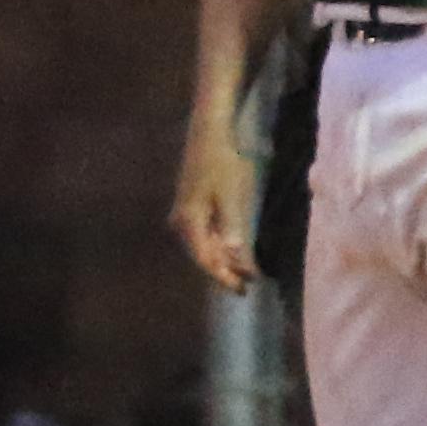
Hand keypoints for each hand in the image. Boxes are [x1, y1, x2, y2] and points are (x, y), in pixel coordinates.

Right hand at [170, 125, 257, 293]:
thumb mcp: (232, 195)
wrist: (208, 136)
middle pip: (203, 256)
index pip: (206, 260)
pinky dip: (219, 247)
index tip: (243, 289)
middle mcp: (181, 223)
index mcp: (189, 222)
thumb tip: (234, 254)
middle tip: (246, 288)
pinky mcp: (190, 210)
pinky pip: (204, 236)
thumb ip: (232, 226)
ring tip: (243, 275)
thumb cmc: (222, 164)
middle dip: (225, 272)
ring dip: (223, 261)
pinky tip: (232, 254)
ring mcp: (183, 217)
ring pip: (203, 248)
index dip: (224, 276)